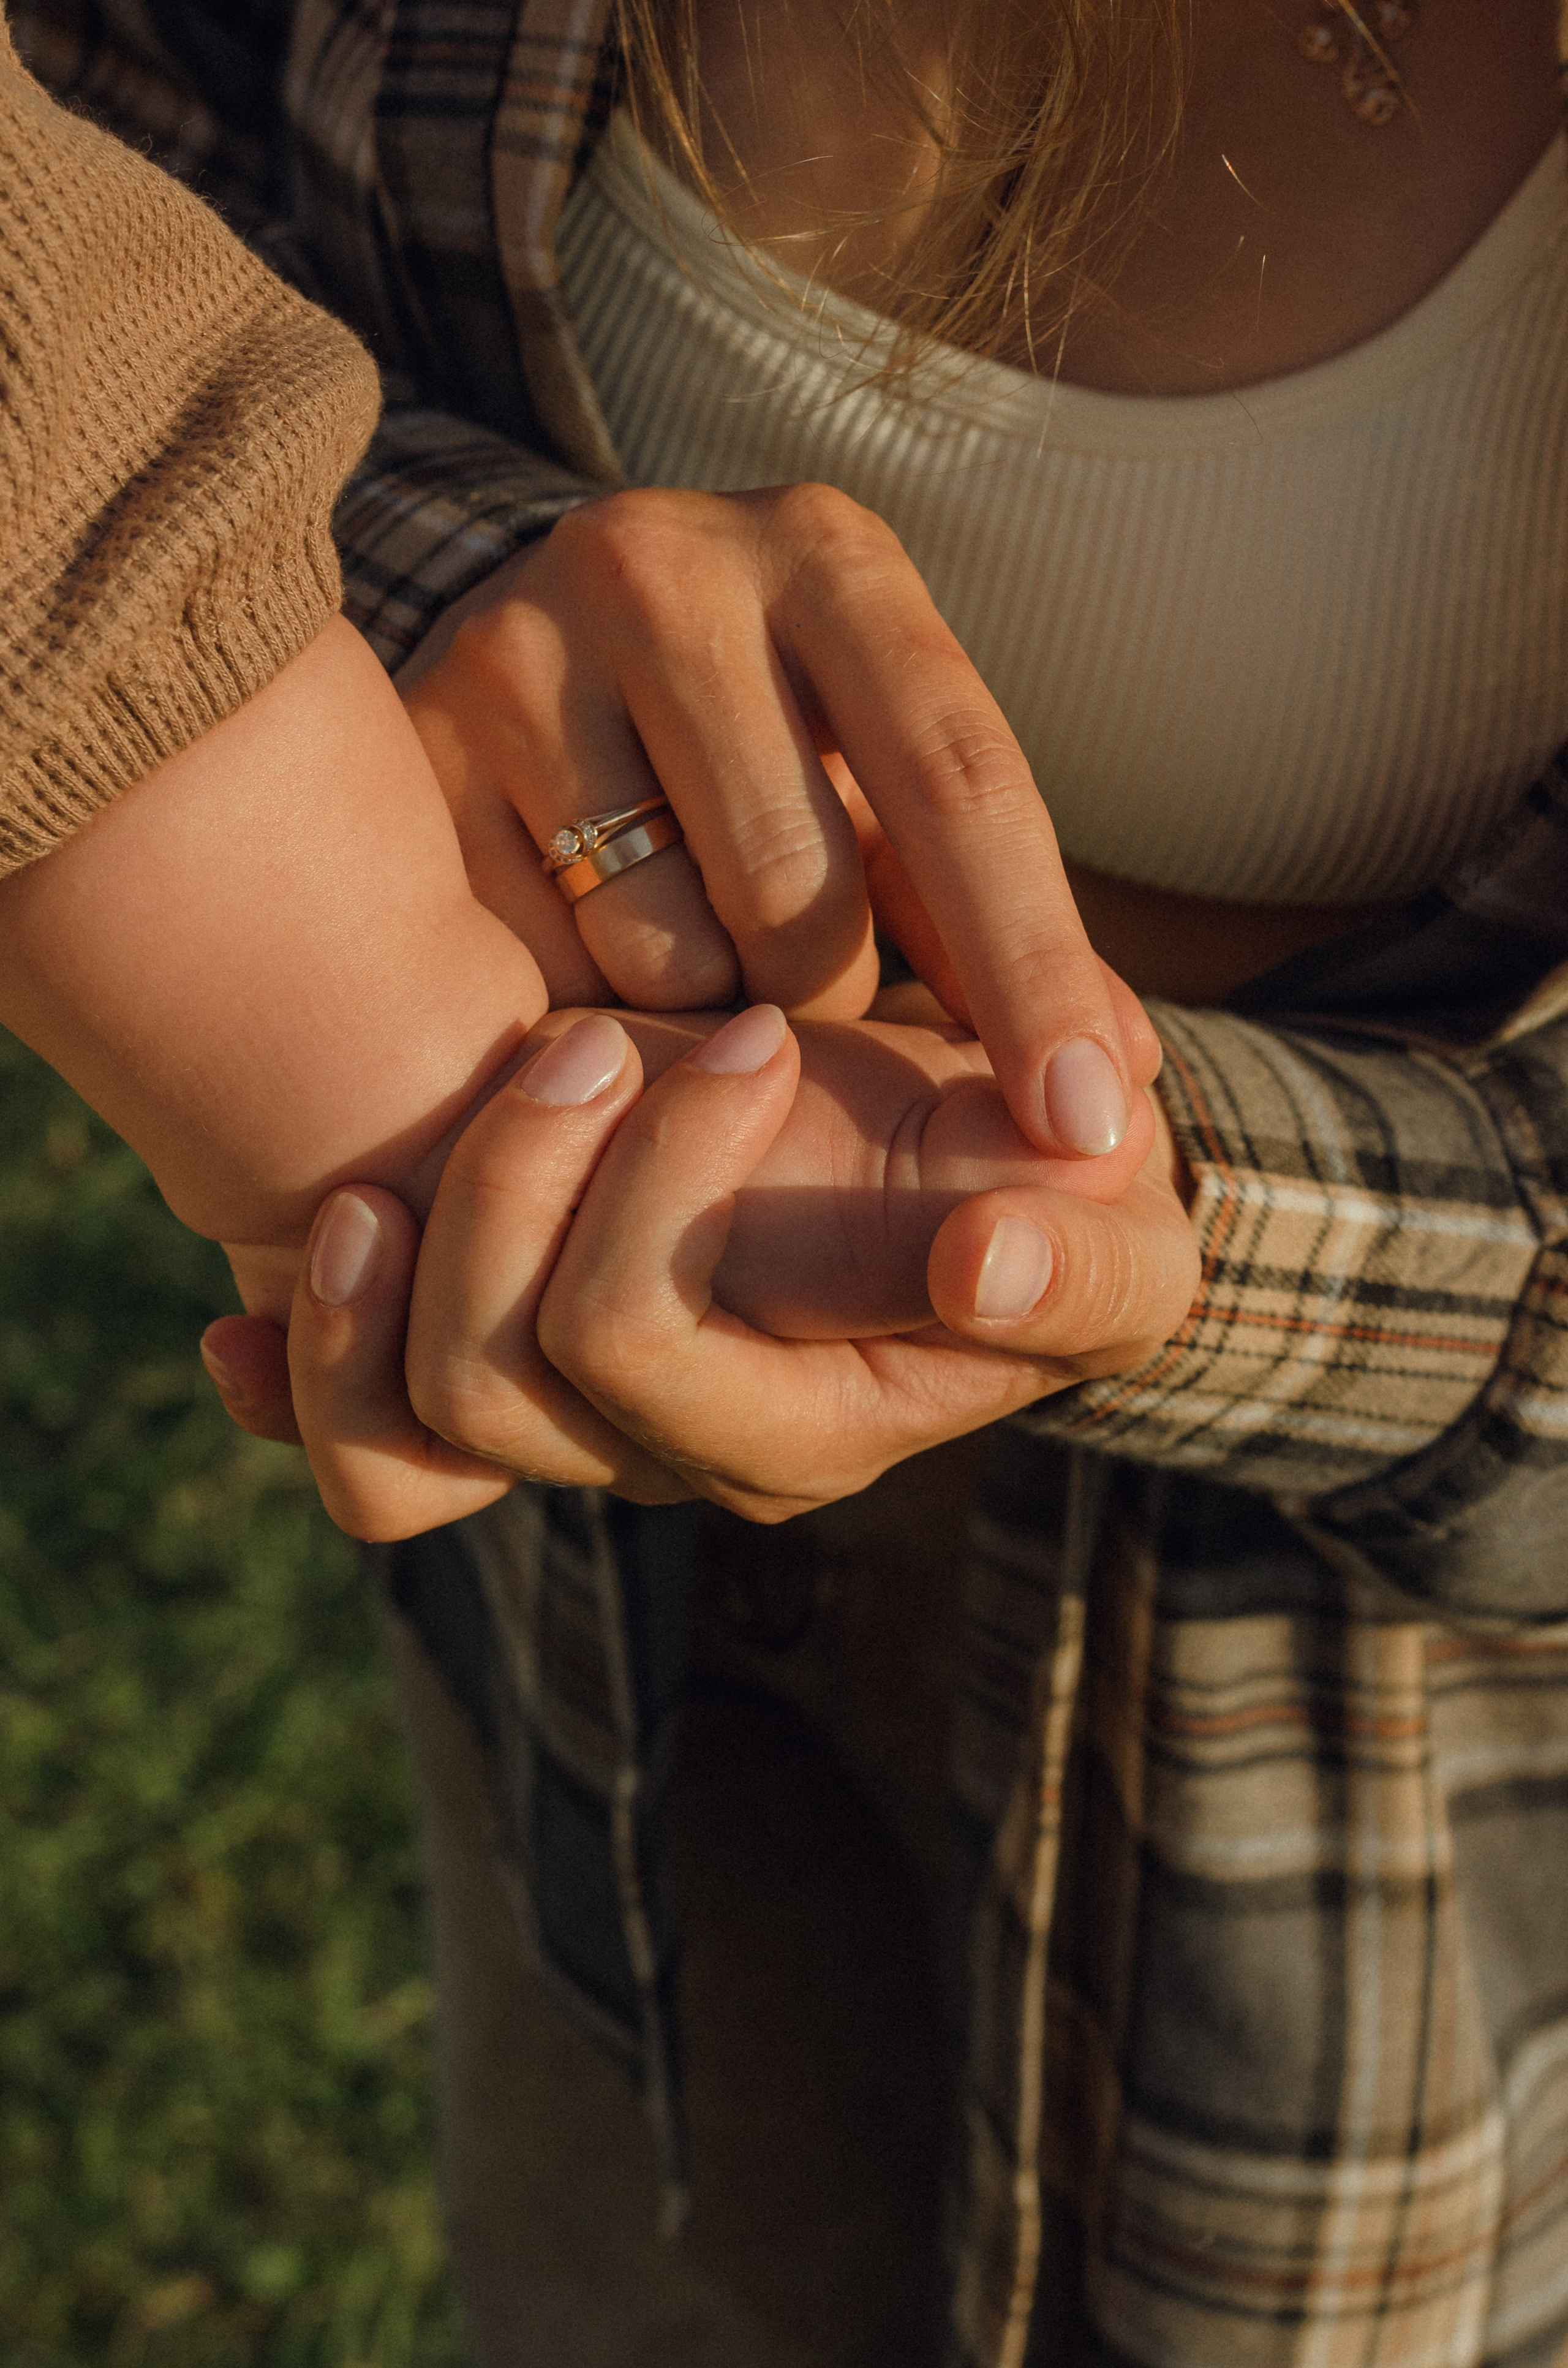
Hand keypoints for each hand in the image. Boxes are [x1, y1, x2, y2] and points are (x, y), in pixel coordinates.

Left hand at [203, 1011, 1199, 1536]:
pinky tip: (239, 1316)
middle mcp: (672, 1455)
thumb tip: (987, 1254)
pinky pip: (363, 1447)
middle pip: (491, 1385)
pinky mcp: (512, 1380)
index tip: (748, 1034)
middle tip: (585, 1038)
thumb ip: (1081, 1260)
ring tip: (460, 1098)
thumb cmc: (1047, 1187)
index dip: (656, 1193)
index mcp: (805, 1432)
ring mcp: (579, 1428)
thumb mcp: (1113, 1218)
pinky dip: (294, 1379)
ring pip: (401, 1420)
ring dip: (398, 1249)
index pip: (640, 1348)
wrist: (983, 1182)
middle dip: (512, 1183)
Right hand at [399, 484, 1160, 1158]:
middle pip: (803, 898)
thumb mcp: (874, 786)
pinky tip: (576, 961)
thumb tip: (1114, 1094)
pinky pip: (538, 974)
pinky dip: (588, 1018)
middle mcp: (669, 568)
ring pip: (667, 954)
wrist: (517, 649)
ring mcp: (521, 646)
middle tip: (794, 996)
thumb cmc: (746, 748)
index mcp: (833, 561)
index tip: (1085, 1123)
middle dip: (826, 1003)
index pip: (962, 781)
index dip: (1034, 969)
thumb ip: (984, 920)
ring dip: (704, 1022)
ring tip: (677, 959)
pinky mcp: (412, 744)